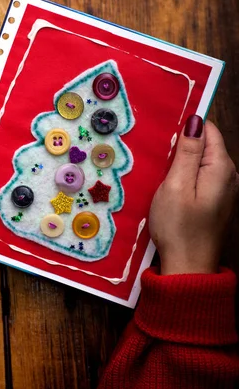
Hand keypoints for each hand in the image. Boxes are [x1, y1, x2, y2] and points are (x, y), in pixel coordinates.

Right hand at [150, 116, 237, 274]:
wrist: (187, 268)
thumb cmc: (179, 228)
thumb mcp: (176, 185)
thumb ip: (187, 152)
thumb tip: (195, 120)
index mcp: (221, 168)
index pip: (208, 130)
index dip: (186, 127)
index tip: (165, 135)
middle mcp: (228, 176)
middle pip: (205, 145)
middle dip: (182, 145)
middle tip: (159, 158)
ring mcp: (224, 189)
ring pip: (200, 161)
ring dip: (181, 161)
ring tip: (161, 172)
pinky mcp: (215, 200)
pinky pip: (200, 176)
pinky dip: (184, 175)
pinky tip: (170, 186)